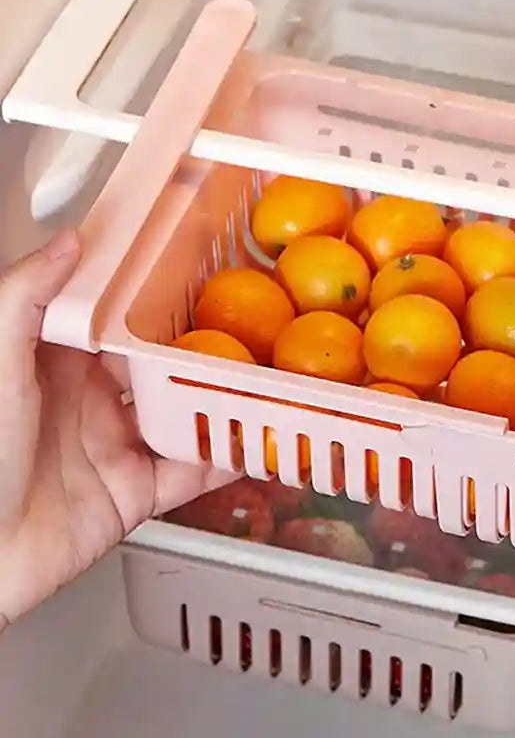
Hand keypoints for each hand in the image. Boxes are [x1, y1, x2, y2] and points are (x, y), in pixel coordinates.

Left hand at [0, 231, 230, 627]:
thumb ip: (27, 298)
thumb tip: (70, 243)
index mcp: (55, 365)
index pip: (117, 321)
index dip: (156, 299)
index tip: (197, 275)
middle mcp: (89, 402)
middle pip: (161, 366)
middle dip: (203, 348)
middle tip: (250, 325)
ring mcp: (114, 448)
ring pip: (183, 416)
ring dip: (222, 401)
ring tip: (264, 379)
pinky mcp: (133, 494)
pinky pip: (190, 475)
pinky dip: (225, 462)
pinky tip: (253, 444)